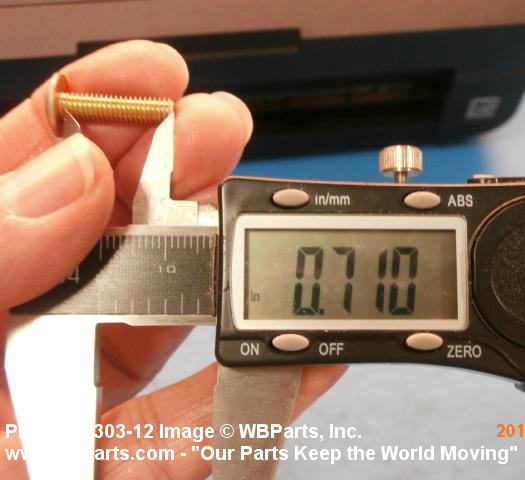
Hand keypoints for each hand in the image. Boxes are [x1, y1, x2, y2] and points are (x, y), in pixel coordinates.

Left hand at [0, 41, 345, 478]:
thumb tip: (65, 177)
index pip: (14, 186)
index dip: (80, 118)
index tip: (150, 79)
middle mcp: (14, 355)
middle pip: (99, 244)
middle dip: (164, 175)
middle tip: (221, 131)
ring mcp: (70, 423)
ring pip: (161, 332)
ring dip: (226, 275)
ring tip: (274, 227)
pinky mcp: (130, 475)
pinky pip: (202, 429)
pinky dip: (261, 389)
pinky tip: (305, 350)